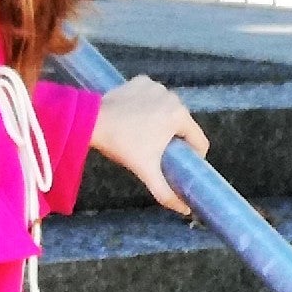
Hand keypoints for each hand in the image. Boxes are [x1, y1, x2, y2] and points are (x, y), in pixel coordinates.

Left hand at [89, 75, 211, 214]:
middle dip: (173, 139)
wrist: (92, 121)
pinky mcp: (141, 80)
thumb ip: (166, 193)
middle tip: (155, 151)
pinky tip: (134, 116)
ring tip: (142, 134)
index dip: (193, 157)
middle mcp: (173, 97)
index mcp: (180, 116)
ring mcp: (156, 86)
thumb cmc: (122, 145)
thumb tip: (184, 210)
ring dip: (160, 121)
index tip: (179, 164)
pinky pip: (151, 97)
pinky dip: (146, 105)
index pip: (199, 141)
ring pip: (167, 109)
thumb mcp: (147, 171)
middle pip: (182, 125)